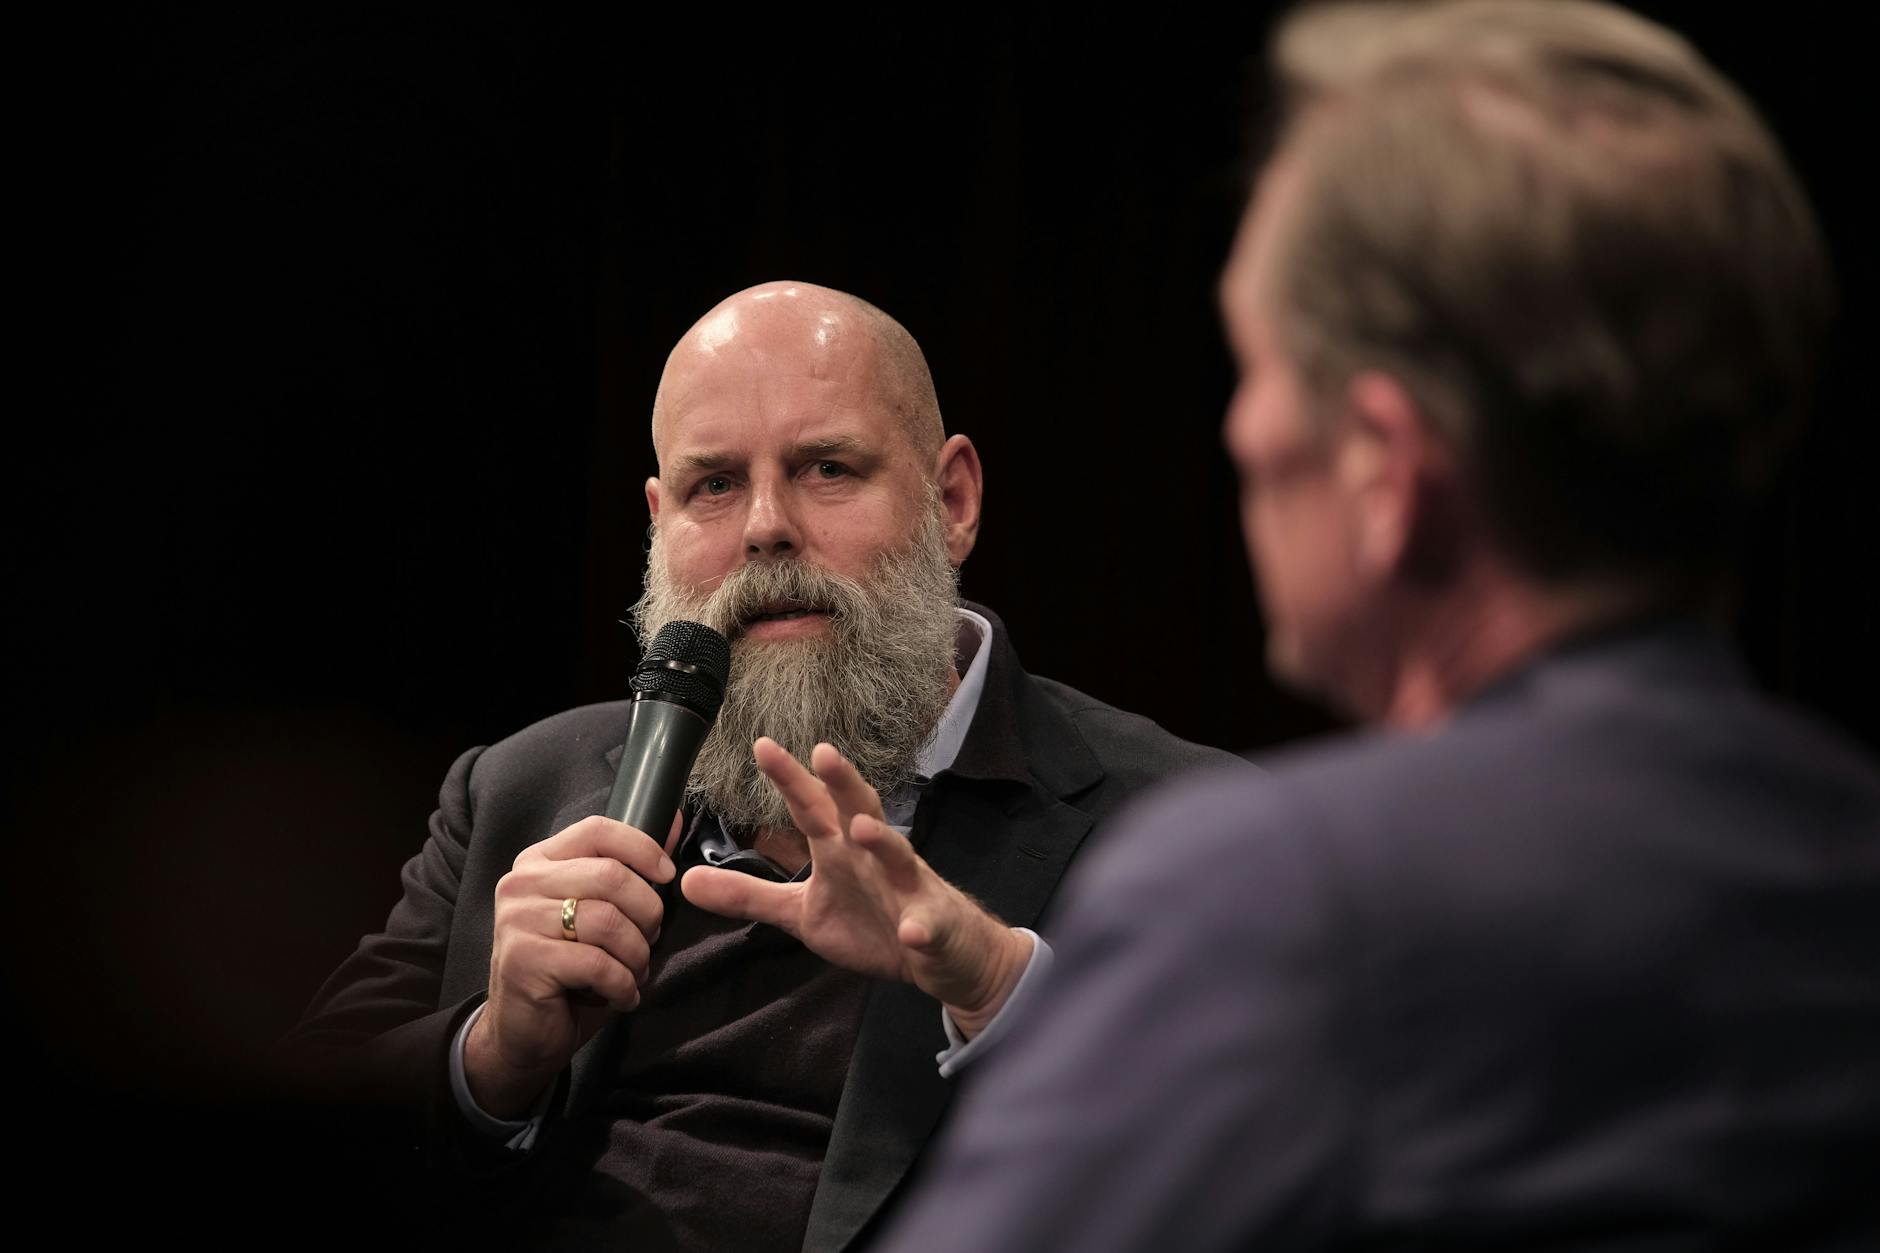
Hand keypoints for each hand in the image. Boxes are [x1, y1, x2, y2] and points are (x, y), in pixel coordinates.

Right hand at [463, 813, 678, 1117]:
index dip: (642, 848)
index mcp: (539, 861)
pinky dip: (622, 984)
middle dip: (648, 914)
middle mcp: (521, 883)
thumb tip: (676, 821)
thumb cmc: (568, 970)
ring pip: (608, 921)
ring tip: (635, 972)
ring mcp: (517, 921)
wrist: (522, 1034)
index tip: (666, 877)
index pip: (598, 831)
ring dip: (637, 954)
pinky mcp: (523, 960)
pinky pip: (596, 964)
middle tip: (650, 942)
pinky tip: (621, 996)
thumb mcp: (598, 912)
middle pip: (611, 876)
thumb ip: (630, 868)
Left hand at [681, 738, 1032, 1037]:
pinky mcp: (933, 929)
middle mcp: (877, 858)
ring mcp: (910, 890)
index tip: (761, 745)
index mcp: (843, 851)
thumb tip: (686, 880)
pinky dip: (922, 928)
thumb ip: (750, 894)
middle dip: (843, 784)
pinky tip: (914, 931)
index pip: (813, 807)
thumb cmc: (874, 921)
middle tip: (823, 753)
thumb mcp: (803, 912)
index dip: (790, 779)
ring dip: (883, 842)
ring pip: (900, 858)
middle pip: (861, 811)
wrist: (946, 954)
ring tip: (860, 829)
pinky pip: (928, 927)